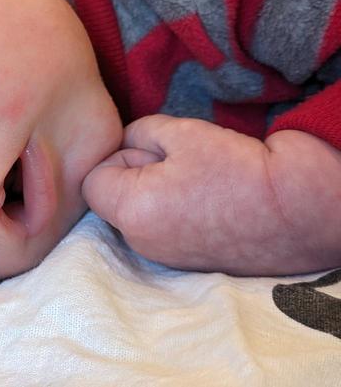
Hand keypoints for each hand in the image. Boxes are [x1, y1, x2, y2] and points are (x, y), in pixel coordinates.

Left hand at [82, 115, 288, 273]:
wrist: (299, 210)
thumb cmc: (237, 168)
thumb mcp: (179, 131)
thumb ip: (137, 133)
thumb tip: (124, 143)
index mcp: (131, 213)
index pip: (92, 179)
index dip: (117, 156)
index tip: (152, 151)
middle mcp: (141, 243)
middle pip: (114, 198)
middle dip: (135, 174)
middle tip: (179, 162)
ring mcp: (165, 257)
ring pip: (138, 212)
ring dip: (155, 191)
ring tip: (197, 180)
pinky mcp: (189, 261)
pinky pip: (163, 227)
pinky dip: (174, 210)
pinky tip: (207, 200)